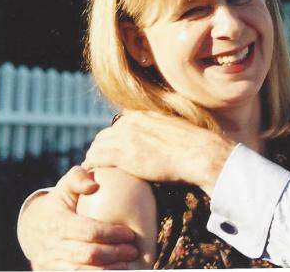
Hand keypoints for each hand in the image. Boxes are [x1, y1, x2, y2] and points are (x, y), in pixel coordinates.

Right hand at [19, 166, 137, 269]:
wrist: (32, 228)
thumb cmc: (58, 204)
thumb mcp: (65, 187)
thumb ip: (78, 178)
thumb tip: (93, 184)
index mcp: (58, 222)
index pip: (89, 231)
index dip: (112, 234)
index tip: (130, 234)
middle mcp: (52, 245)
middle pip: (88, 255)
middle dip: (114, 254)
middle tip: (133, 251)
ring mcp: (51, 263)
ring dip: (108, 271)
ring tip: (126, 266)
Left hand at [82, 111, 235, 193]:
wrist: (199, 154)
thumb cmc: (194, 148)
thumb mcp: (175, 131)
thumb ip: (164, 132)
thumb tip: (167, 142)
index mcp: (142, 116)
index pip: (118, 125)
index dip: (113, 139)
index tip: (113, 150)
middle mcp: (130, 123)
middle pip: (104, 135)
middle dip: (100, 148)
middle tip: (99, 163)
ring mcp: (125, 138)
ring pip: (97, 146)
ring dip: (93, 157)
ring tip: (93, 169)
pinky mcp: (123, 155)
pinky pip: (97, 158)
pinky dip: (91, 165)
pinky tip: (91, 173)